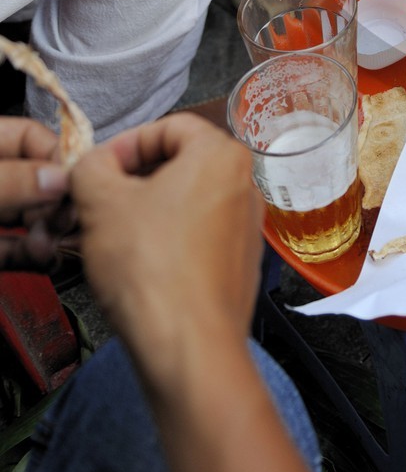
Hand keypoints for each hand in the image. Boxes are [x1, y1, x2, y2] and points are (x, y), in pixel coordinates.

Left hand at [0, 117, 74, 271]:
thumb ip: (11, 180)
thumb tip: (57, 178)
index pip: (30, 137)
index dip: (57, 155)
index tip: (76, 179)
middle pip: (37, 181)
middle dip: (56, 202)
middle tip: (64, 217)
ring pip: (29, 218)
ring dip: (48, 233)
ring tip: (50, 243)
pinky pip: (15, 250)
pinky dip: (33, 256)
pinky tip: (46, 259)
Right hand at [71, 116, 261, 387]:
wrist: (188, 345)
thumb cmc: (152, 269)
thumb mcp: (101, 202)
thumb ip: (92, 166)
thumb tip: (94, 163)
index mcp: (222, 154)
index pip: (169, 126)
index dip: (126, 144)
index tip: (99, 168)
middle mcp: (246, 185)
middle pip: (181, 163)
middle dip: (135, 180)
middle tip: (100, 202)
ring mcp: (247, 227)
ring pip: (188, 202)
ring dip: (148, 212)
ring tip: (114, 237)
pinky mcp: (240, 264)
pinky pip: (199, 237)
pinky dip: (168, 241)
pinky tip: (140, 267)